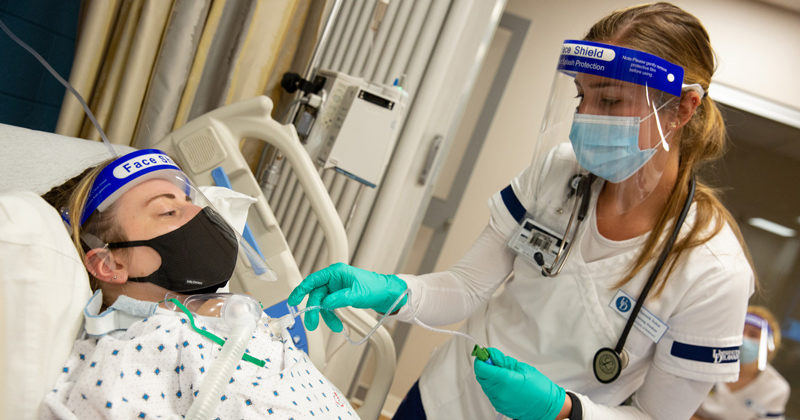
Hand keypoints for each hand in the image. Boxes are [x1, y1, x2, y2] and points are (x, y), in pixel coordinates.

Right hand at [287, 262, 407, 331]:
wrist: (386, 294)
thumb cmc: (375, 287)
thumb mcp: (357, 294)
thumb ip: (339, 298)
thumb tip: (325, 304)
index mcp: (336, 273)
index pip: (313, 280)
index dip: (301, 290)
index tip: (292, 301)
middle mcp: (334, 279)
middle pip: (317, 295)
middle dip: (314, 310)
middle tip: (312, 324)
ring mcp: (336, 288)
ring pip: (323, 303)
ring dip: (326, 316)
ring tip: (334, 327)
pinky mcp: (340, 296)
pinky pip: (330, 307)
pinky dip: (332, 316)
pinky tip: (337, 324)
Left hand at [474, 347, 565, 419]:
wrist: (547, 407)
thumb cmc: (540, 388)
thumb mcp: (523, 368)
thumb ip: (503, 361)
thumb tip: (491, 355)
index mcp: (505, 381)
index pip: (481, 368)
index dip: (481, 359)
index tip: (484, 354)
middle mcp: (499, 393)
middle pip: (481, 376)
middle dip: (485, 367)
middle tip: (494, 361)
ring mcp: (499, 401)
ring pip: (484, 385)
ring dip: (488, 377)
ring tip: (502, 373)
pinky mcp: (500, 406)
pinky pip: (490, 393)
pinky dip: (493, 386)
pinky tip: (504, 383)